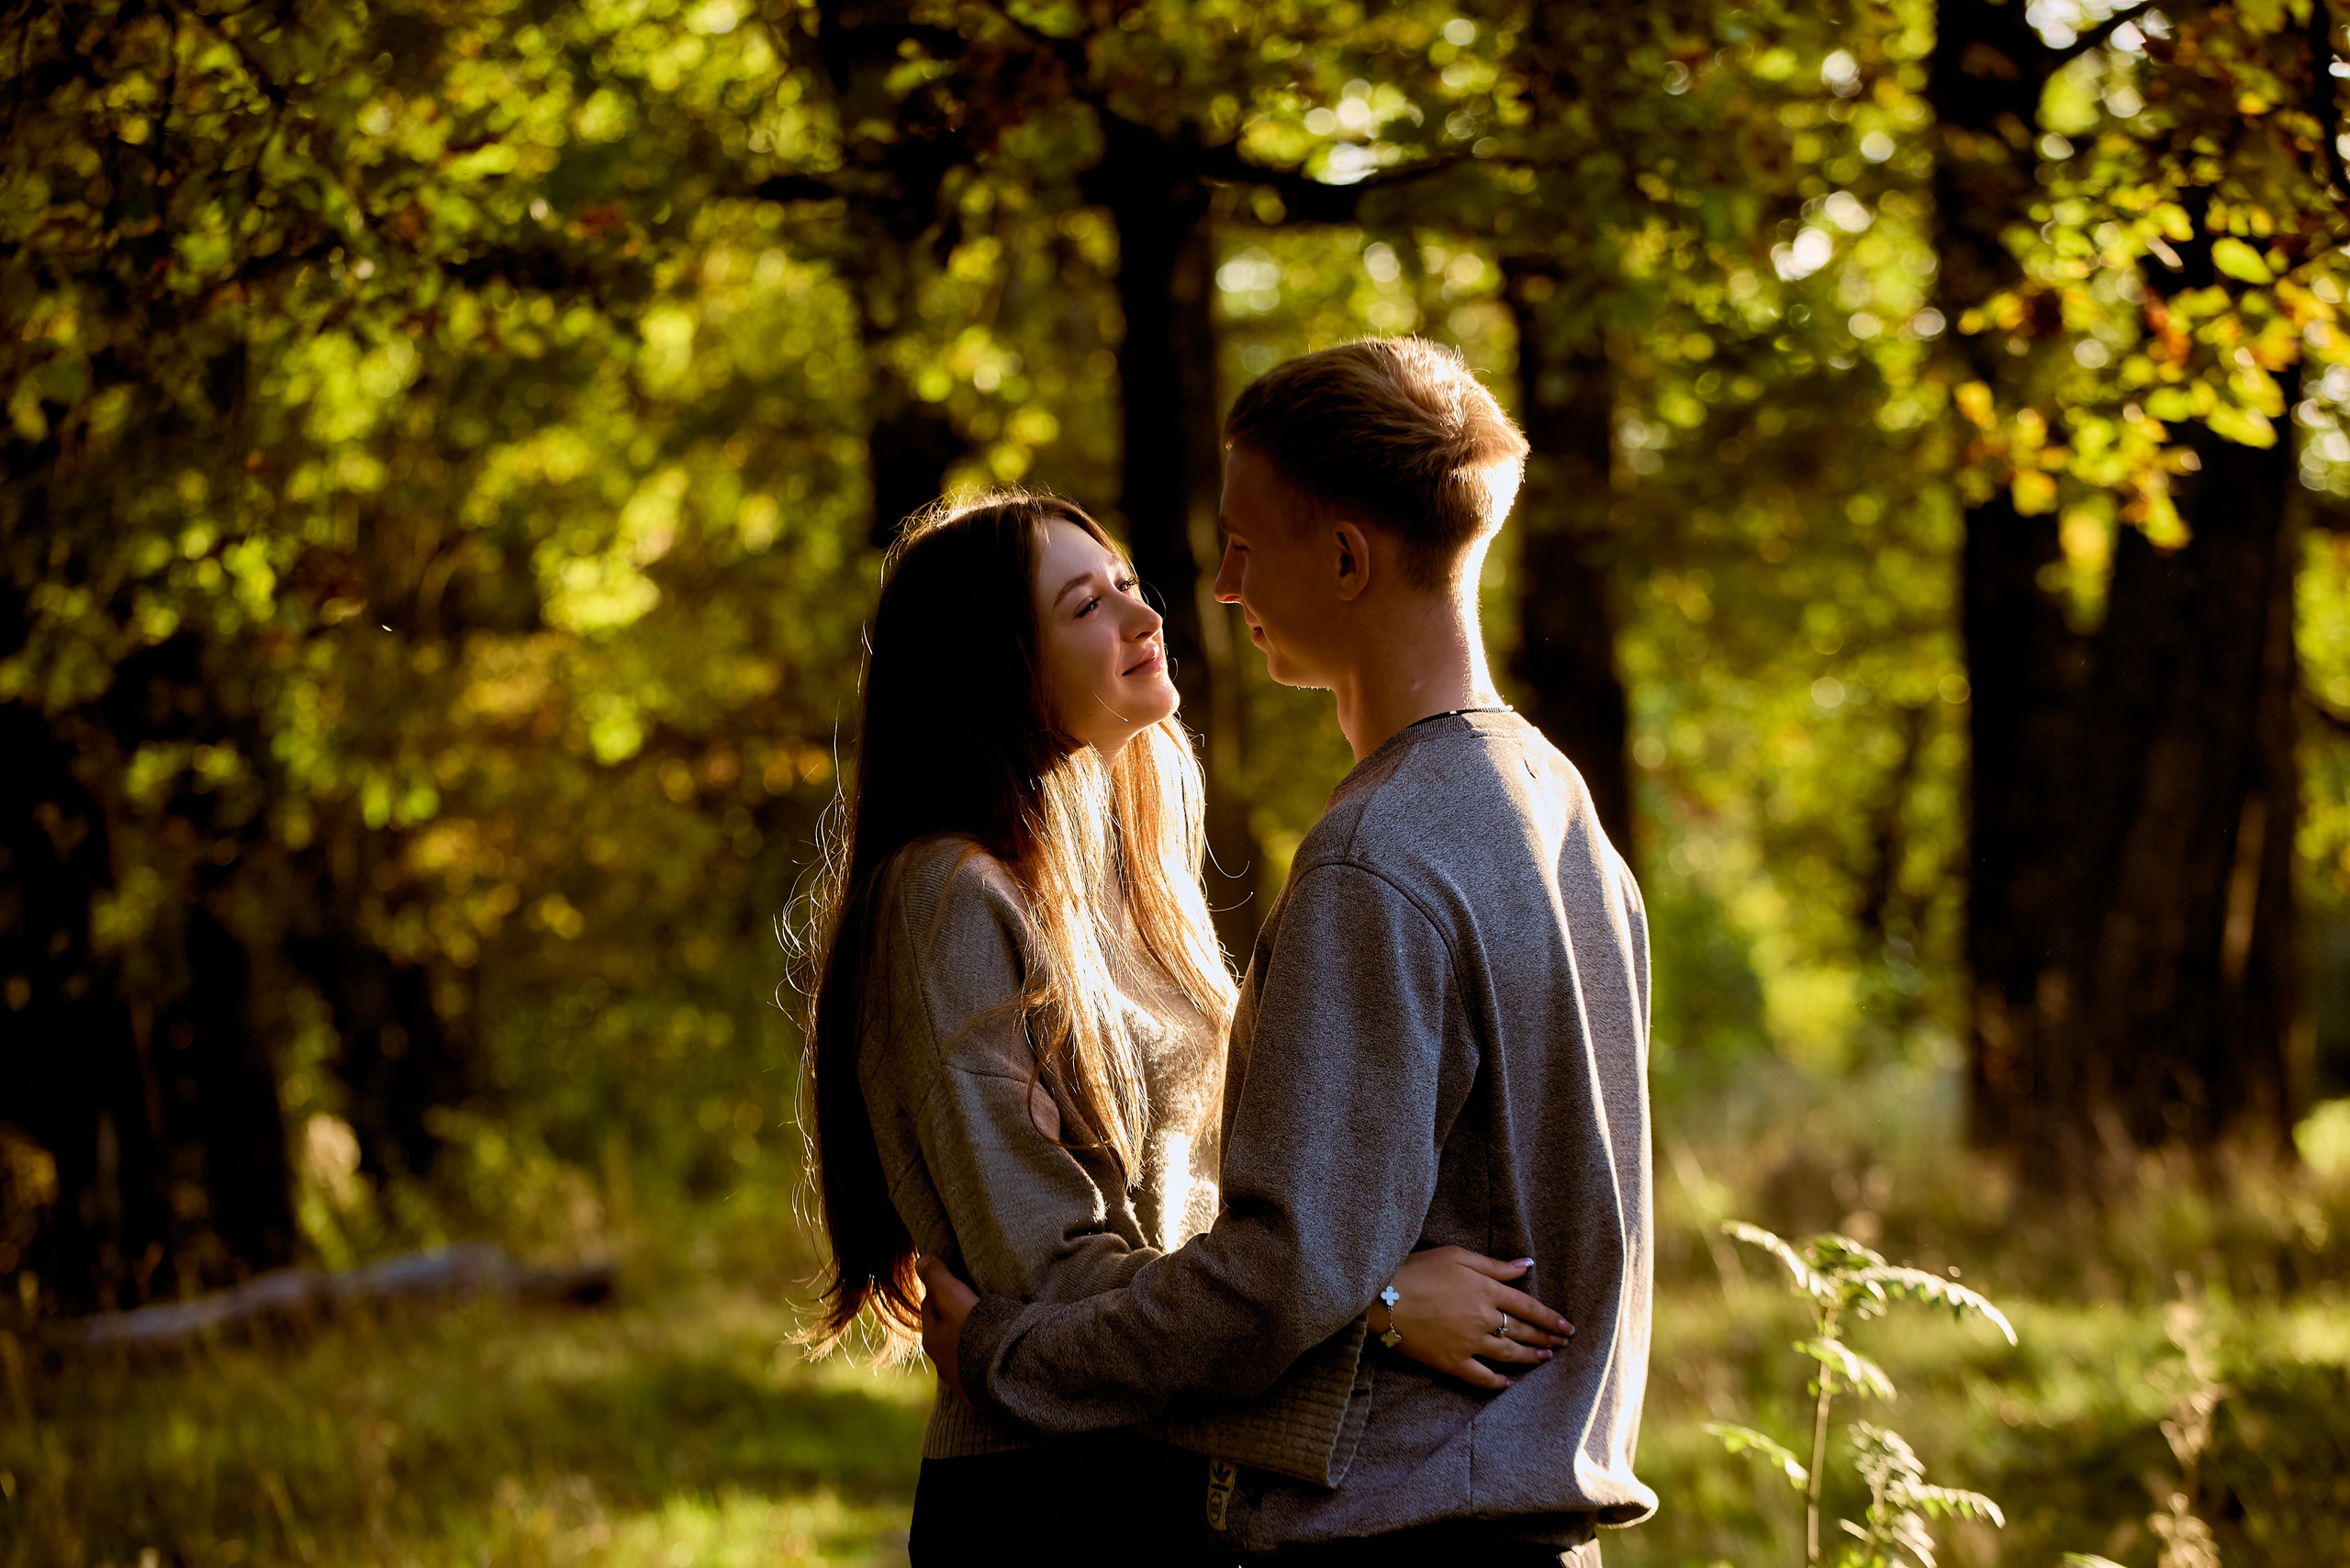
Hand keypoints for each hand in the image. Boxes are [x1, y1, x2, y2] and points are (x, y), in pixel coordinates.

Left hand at [916, 1255, 978, 1401]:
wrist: (1001, 1373)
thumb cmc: (976, 1331)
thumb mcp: (954, 1297)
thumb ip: (937, 1277)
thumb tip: (920, 1260)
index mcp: (931, 1338)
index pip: (930, 1304)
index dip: (941, 1289)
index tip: (957, 1280)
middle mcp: (940, 1361)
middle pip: (943, 1330)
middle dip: (953, 1317)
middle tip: (973, 1302)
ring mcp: (959, 1379)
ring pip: (959, 1351)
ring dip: (967, 1340)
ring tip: (987, 1328)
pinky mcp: (978, 1391)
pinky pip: (976, 1370)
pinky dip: (981, 1360)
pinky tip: (992, 1355)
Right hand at [1376, 1246, 1571, 1391]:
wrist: (1382, 1298)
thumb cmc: (1416, 1270)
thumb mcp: (1456, 1255)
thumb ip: (1493, 1264)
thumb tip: (1525, 1265)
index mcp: (1486, 1290)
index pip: (1527, 1306)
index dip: (1549, 1317)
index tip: (1566, 1326)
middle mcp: (1483, 1318)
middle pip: (1523, 1331)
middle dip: (1546, 1338)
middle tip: (1563, 1344)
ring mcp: (1469, 1343)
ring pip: (1509, 1354)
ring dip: (1531, 1358)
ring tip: (1545, 1359)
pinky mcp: (1451, 1363)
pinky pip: (1481, 1378)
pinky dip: (1497, 1383)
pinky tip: (1508, 1384)